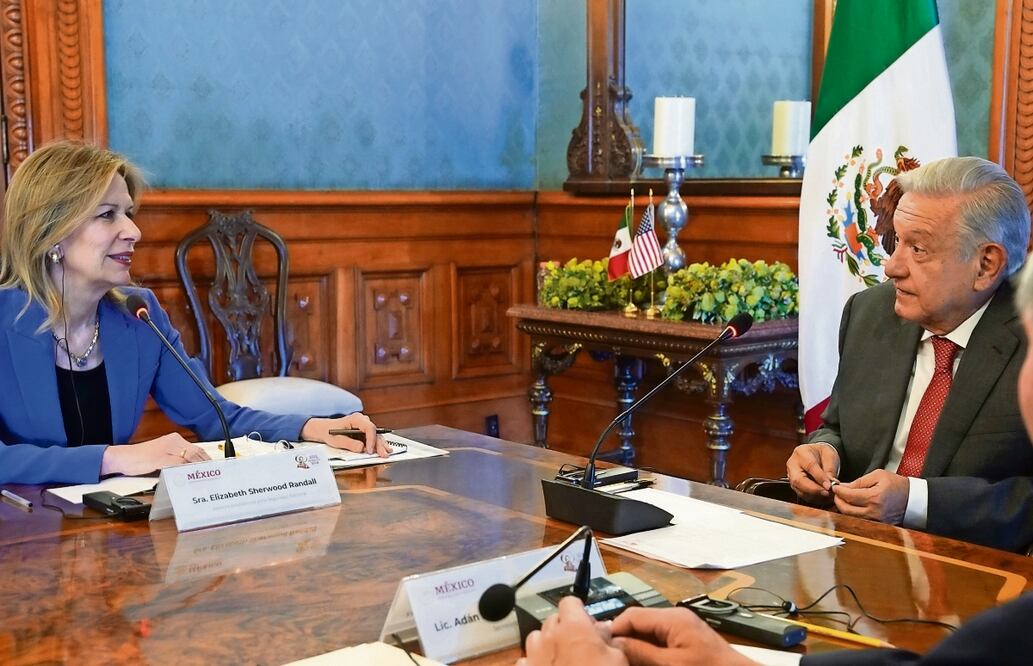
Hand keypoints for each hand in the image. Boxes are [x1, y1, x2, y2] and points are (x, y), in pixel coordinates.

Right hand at [100, 433, 210, 475]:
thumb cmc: (141, 459)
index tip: (215, 468)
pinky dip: (185, 470)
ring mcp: (166, 449)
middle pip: (196, 452)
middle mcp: (172, 441)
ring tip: (206, 477)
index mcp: (174, 440)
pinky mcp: (159, 457)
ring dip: (198, 468)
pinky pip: (177, 464)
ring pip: (188, 457)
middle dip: (206, 464)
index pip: (196, 449)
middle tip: (214, 474)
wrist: (122, 457)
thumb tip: (191, 469)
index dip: (207, 459)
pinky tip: (190, 477)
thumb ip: (176, 460)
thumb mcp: (162, 456)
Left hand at [300, 413, 388, 456]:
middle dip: (379, 444)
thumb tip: (362, 448)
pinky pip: (373, 438)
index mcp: (355, 419)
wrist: (323, 429)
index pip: (369, 428)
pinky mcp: (364, 432)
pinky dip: (377, 445)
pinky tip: (384, 450)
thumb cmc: (328, 432)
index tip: (369, 451)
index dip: (371, 440)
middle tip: (383, 454)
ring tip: (386, 453)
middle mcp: (362, 420)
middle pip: (375, 432)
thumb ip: (349, 444)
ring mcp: (364, 426)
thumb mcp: (336, 440)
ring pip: (376, 435)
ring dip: (381, 445)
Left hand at [518, 597, 625, 665]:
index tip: (588, 623)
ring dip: (548, 644)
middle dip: (565, 628)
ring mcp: (532, 656)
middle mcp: (549, 637)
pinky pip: (526, 660)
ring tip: (563, 659)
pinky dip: (535, 663)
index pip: (570, 602)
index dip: (579, 611)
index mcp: (573, 627)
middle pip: (553, 620)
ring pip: (537, 638)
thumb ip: (609, 641)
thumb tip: (603, 631)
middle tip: (581, 645)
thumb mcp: (618, 661)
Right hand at [610, 607, 757, 665]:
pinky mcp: (688, 642)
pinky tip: (646, 664)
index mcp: (672, 618)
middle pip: (639, 624)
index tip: (600, 648)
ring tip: (627, 662)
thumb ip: (640, 652)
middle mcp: (677, 618)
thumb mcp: (670, 665)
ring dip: (637, 649)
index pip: (631, 615)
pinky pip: (661, 643)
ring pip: (648, 635)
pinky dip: (651, 653)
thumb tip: (613, 642)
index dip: (613, 631)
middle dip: (625, 641)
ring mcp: (683, 629)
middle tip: (613, 659)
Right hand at [786, 443, 839, 503]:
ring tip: (828, 495)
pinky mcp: (794, 484)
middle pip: (798, 480)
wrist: (816, 455)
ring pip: (799, 489)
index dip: (819, 477)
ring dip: (815, 495)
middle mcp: (792, 464)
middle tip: (827, 493)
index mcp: (801, 453)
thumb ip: (830, 469)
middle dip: (813, 489)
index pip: (809, 466)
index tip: (829, 486)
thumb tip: (830, 484)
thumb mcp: (830, 456)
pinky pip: (802, 494)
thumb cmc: (822, 454)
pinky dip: (814, 498)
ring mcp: (791, 475)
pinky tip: (824, 497)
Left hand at [832, 469, 909, 523]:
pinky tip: (852, 506)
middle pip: (846, 509)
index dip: (838, 491)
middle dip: (838, 500)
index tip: (834, 486)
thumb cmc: (898, 484)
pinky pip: (860, 520)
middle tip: (836, 493)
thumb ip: (859, 481)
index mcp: (874, 497)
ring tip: (843, 499)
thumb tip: (844, 486)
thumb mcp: (878, 475)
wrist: (915, 499)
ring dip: (844, 508)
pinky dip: (853, 513)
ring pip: (852, 516)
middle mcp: (874, 511)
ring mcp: (876, 520)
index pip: (848, 496)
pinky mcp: (879, 524)